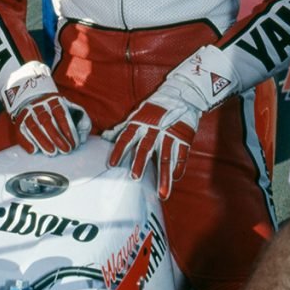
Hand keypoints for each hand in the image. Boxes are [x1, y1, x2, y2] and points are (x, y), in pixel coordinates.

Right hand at [14, 93, 90, 155]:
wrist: (34, 99)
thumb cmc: (57, 110)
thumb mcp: (71, 109)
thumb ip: (81, 120)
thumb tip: (83, 136)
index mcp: (54, 101)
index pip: (62, 115)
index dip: (68, 130)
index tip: (74, 143)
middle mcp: (40, 105)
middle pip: (47, 122)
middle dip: (57, 137)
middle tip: (65, 150)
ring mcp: (28, 113)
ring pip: (34, 127)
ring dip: (43, 141)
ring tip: (52, 152)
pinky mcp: (19, 121)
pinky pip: (21, 132)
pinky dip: (26, 141)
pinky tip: (33, 150)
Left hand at [104, 77, 200, 199]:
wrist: (180, 95)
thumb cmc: (155, 108)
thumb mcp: (137, 115)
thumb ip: (122, 128)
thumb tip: (104, 137)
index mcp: (140, 123)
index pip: (126, 137)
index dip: (119, 150)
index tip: (111, 165)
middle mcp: (154, 129)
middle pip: (145, 148)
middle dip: (140, 163)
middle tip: (135, 178)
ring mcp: (170, 134)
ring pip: (166, 157)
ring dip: (164, 176)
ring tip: (162, 194)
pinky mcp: (185, 137)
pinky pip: (181, 155)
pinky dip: (178, 168)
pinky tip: (175, 179)